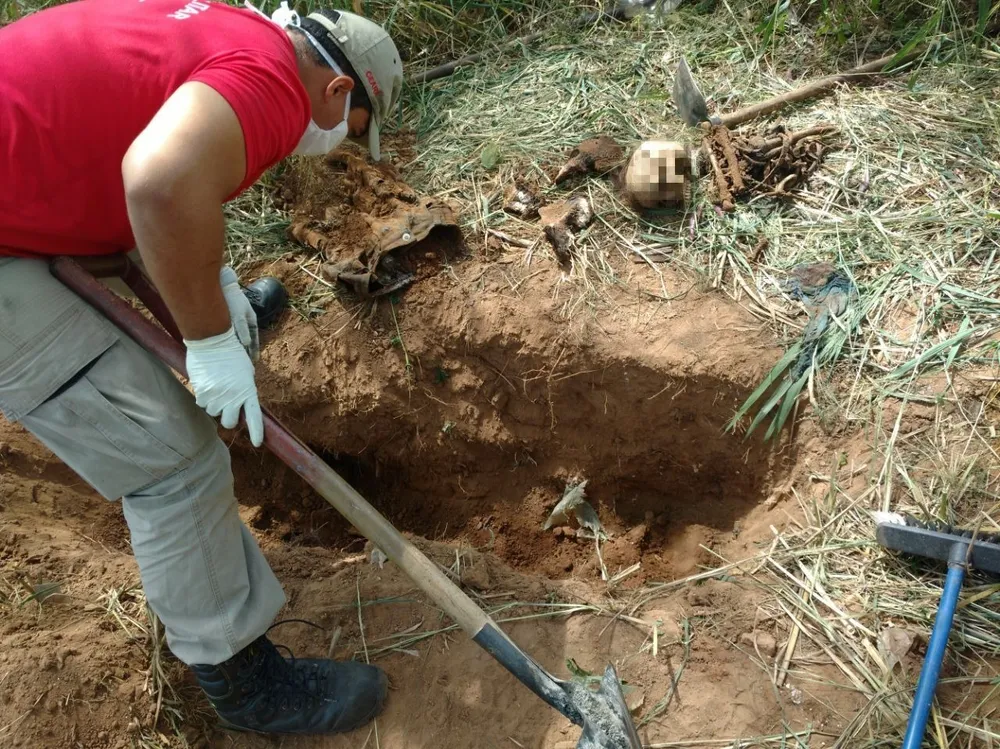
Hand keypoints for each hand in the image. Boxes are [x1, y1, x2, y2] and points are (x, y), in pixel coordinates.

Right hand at [185, 327, 263, 446]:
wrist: (212, 340)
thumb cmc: (232, 353)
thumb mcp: (246, 371)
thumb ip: (245, 389)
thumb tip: (240, 403)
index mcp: (248, 390)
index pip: (254, 416)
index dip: (256, 431)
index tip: (257, 443)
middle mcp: (233, 396)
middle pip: (229, 422)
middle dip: (227, 418)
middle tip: (226, 406)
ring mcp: (217, 396)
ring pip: (213, 413)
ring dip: (214, 405)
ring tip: (216, 387)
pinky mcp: (202, 393)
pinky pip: (202, 404)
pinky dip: (203, 397)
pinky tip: (206, 383)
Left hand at [220, 266, 258, 360]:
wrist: (221, 285)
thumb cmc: (232, 299)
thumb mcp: (239, 314)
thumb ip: (242, 329)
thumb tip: (246, 344)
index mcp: (250, 320)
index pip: (254, 339)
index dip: (254, 350)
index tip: (254, 361)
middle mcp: (243, 322)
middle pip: (246, 341)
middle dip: (246, 352)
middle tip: (245, 364)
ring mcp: (234, 322)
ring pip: (237, 339)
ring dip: (237, 348)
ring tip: (235, 360)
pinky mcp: (225, 321)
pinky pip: (228, 335)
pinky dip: (228, 343)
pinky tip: (224, 350)